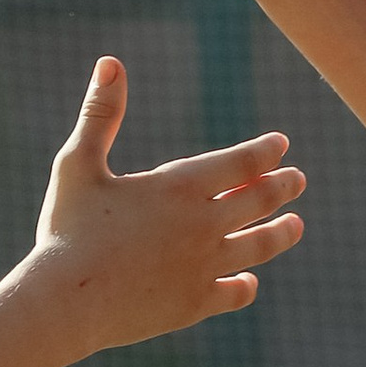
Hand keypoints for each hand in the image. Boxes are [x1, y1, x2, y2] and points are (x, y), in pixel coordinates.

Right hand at [26, 57, 304, 350]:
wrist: (67, 302)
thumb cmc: (67, 230)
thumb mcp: (77, 165)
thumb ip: (100, 115)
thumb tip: (110, 62)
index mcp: (180, 187)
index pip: (240, 162)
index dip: (264, 151)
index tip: (280, 144)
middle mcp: (203, 225)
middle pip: (259, 200)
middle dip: (282, 186)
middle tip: (298, 179)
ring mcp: (203, 267)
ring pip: (258, 247)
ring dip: (281, 233)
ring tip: (297, 225)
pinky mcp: (195, 304)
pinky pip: (234, 293)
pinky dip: (245, 285)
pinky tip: (248, 281)